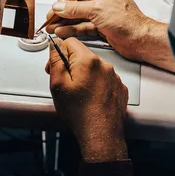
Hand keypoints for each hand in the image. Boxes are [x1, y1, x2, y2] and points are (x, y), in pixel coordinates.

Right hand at [46, 0, 174, 73]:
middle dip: (63, 12)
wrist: (140, 40)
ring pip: (80, 16)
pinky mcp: (103, 27)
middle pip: (78, 3)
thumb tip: (60, 6)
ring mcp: (103, 14)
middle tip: (50, 18)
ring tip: (52, 27)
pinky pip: (84, 26)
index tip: (57, 4)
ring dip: (66, 22)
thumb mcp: (96, 10)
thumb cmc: (127, 21)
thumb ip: (75, 8)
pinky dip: (73, 29)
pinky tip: (62, 32)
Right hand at [46, 37, 128, 162]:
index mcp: (87, 61)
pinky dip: (96, 85)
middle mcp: (104, 65)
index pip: (70, 42)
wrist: (101, 134)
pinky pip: (104, 79)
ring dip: (84, 75)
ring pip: (94, 68)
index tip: (55, 66)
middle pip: (82, 55)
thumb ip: (55, 61)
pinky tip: (90, 98)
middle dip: (71, 65)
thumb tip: (55, 46)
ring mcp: (114, 76)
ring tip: (78, 94)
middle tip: (65, 83)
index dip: (59, 53)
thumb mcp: (58, 85)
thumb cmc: (79, 112)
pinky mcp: (119, 87)